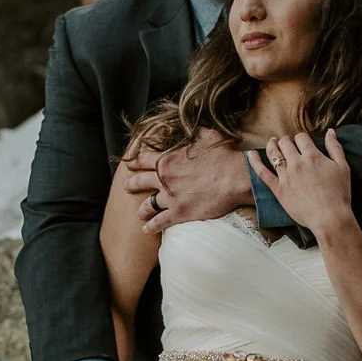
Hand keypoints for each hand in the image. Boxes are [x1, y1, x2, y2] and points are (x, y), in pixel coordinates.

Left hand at [126, 128, 251, 234]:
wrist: (233, 178)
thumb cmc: (223, 156)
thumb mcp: (207, 136)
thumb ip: (195, 134)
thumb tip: (193, 130)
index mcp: (167, 159)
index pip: (143, 159)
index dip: (134, 162)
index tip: (129, 165)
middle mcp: (164, 178)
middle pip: (139, 182)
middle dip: (131, 185)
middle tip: (128, 187)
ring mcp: (170, 197)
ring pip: (148, 205)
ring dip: (142, 209)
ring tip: (139, 213)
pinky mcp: (179, 213)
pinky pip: (160, 222)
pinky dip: (151, 227)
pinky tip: (146, 230)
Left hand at [249, 129, 354, 237]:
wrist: (329, 218)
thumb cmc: (339, 194)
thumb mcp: (343, 167)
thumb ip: (335, 148)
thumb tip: (330, 132)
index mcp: (312, 156)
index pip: (301, 138)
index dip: (301, 138)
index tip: (303, 143)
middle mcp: (297, 163)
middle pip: (286, 143)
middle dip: (287, 141)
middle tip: (288, 144)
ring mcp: (286, 176)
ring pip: (273, 154)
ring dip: (272, 145)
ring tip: (272, 142)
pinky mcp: (278, 189)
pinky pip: (262, 172)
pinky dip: (255, 162)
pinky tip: (250, 154)